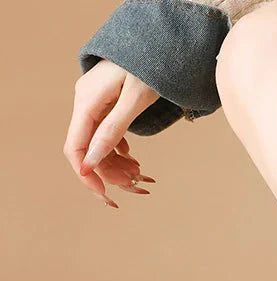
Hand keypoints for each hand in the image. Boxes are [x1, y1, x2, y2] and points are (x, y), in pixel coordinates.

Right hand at [64, 60, 158, 207]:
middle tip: (139, 186)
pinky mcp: (106, 107)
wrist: (158, 46)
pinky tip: (135, 161)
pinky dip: (121, 153)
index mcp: (87, 103)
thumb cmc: (148, 68)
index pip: (75, 148)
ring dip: (118, 165)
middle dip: (111, 173)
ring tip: (143, 175)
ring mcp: (95, 106)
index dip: (87, 175)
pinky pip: (107, 137)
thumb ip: (112, 130)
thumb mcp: (134, 101)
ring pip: (99, 146)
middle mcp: (85, 104)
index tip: (106, 196)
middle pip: (88, 151)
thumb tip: (92, 163)